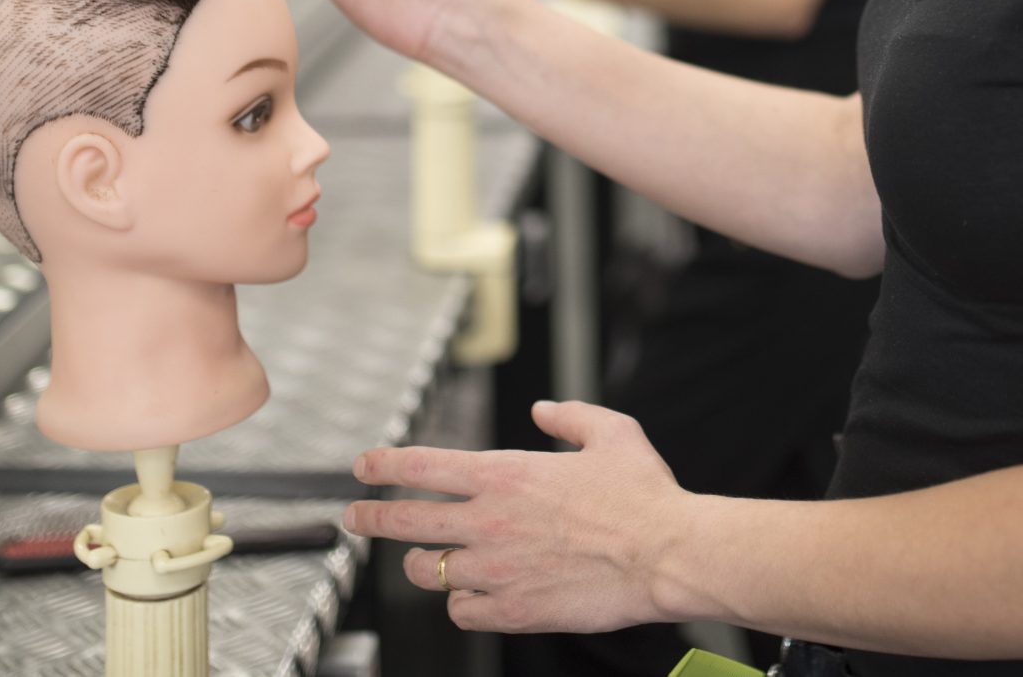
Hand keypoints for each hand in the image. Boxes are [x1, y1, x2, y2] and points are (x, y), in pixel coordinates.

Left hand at [346, 401, 687, 632]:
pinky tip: (468, 595)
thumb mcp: (612, 433)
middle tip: (355, 517)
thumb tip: (543, 411)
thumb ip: (570, 417)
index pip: (423, 466)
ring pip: (427, 570)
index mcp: (507, 475)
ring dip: (418, 563)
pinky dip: (459, 603)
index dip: (384, 465)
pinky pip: (462, 611)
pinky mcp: (513, 610)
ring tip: (419, 560)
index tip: (364, 466)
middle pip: (405, 521)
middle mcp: (491, 522)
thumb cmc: (644, 497)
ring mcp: (497, 570)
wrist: (667, 555)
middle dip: (370, 518)